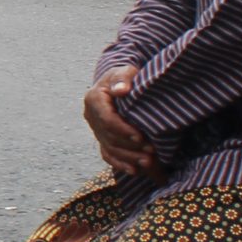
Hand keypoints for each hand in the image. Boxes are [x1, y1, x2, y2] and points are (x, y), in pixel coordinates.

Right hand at [83, 65, 159, 179]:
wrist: (118, 83)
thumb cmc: (124, 77)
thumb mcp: (124, 71)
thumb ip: (123, 78)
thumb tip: (121, 89)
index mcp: (94, 99)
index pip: (107, 119)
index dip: (123, 130)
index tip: (140, 136)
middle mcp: (91, 116)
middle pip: (109, 136)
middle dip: (130, 146)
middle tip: (150, 152)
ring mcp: (95, 129)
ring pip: (110, 148)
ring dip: (128, 157)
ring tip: (147, 163)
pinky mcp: (101, 138)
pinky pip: (108, 154)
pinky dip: (120, 163)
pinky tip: (134, 170)